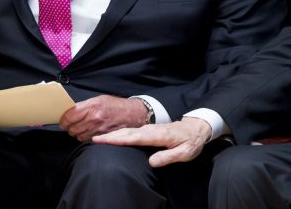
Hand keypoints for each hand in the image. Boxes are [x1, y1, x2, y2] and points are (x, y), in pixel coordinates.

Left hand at [60, 95, 149, 141]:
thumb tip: (69, 112)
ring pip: (77, 135)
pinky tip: (89, 131)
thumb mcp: (99, 99)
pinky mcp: (102, 137)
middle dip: (69, 126)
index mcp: (92, 106)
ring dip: (77, 132)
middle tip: (72, 123)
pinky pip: (86, 140)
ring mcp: (98, 129)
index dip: (63, 119)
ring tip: (82, 126)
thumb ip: (84, 106)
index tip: (63, 119)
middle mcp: (95, 118)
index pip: (69, 116)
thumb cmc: (115, 105)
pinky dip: (84, 136)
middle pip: (71, 128)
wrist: (132, 114)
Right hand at [93, 117, 211, 166]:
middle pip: (128, 132)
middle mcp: (152, 130)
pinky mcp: (149, 130)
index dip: (119, 139)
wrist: (196, 128)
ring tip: (98, 138)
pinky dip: (120, 133)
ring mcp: (150, 128)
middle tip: (94, 139)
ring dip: (113, 134)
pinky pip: (132, 131)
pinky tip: (112, 137)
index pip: (135, 137)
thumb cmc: (191, 141)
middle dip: (110, 136)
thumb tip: (151, 162)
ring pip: (128, 131)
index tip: (104, 140)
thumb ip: (168, 157)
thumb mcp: (185, 152)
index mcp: (159, 135)